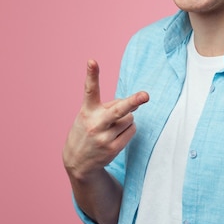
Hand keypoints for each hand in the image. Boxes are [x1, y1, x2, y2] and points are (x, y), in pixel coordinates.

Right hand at [63, 60, 148, 179]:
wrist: (77, 162)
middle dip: (133, 102)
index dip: (92, 74)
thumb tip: (134, 103)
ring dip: (126, 119)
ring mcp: (104, 138)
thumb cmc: (87, 131)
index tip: (92, 61)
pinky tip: (117, 135)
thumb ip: (109, 106)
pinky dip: (128, 129)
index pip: (90, 90)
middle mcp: (95, 123)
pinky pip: (132, 130)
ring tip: (112, 127)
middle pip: (118, 110)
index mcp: (87, 111)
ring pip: (130, 118)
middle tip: (146, 95)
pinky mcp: (113, 148)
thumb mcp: (90, 116)